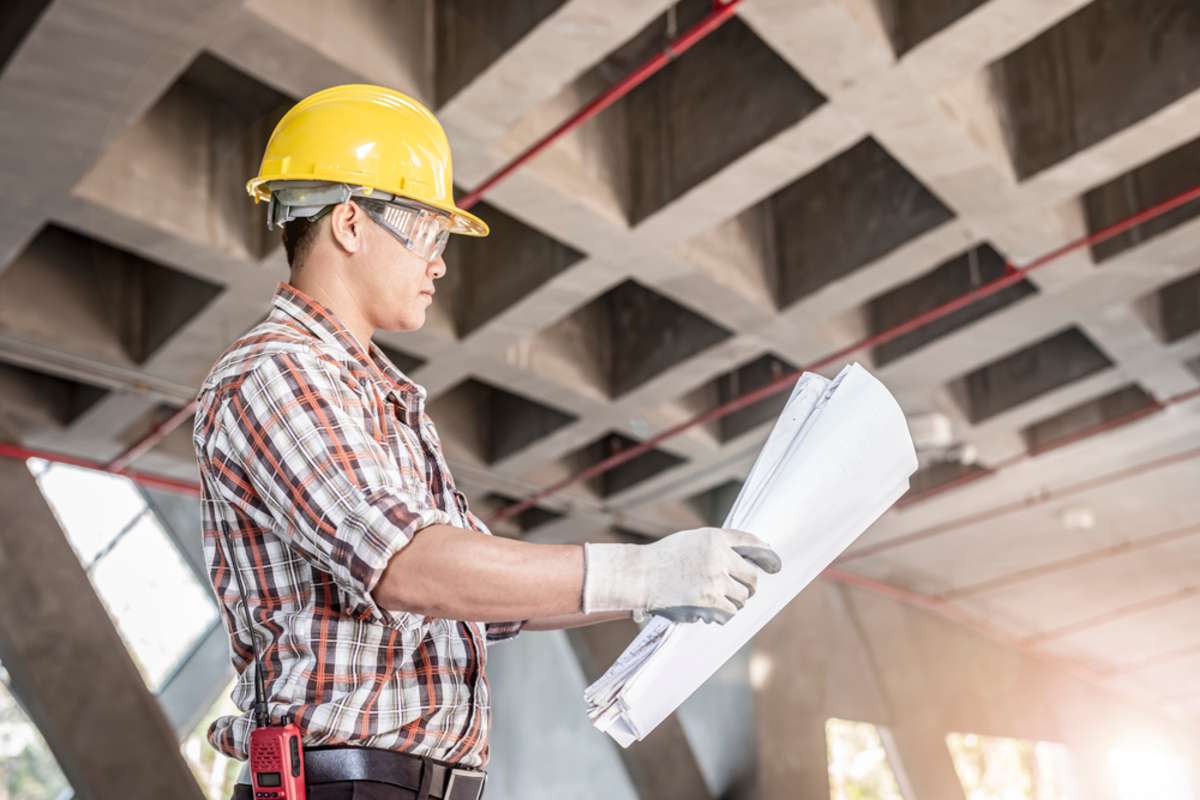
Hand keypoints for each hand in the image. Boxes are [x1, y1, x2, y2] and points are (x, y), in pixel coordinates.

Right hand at [582, 527, 782, 624]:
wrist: (639, 575)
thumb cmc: (663, 559)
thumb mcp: (692, 542)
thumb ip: (718, 548)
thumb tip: (749, 561)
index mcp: (715, 538)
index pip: (752, 544)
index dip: (768, 556)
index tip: (776, 565)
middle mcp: (719, 556)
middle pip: (752, 578)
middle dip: (749, 588)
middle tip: (740, 592)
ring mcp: (715, 579)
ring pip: (742, 598)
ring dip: (732, 602)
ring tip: (713, 601)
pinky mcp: (709, 601)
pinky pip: (729, 613)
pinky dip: (722, 615)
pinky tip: (709, 612)